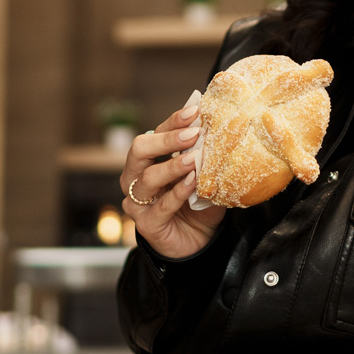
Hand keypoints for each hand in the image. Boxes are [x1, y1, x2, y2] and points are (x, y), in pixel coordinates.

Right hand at [120, 105, 225, 257]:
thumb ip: (204, 156)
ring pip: (147, 178)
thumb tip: (217, 127)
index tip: (194, 111)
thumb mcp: (203, 175)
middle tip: (192, 134)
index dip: (173, 122)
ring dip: (172, 166)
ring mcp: (138, 202)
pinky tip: (192, 183)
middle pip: (139, 150)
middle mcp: (136, 178)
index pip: (155, 133)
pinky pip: (160, 206)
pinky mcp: (146, 224)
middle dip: (166, 139)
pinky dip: (177, 193)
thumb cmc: (198, 204)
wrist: (198, 242)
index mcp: (148, 161)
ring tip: (193, 159)